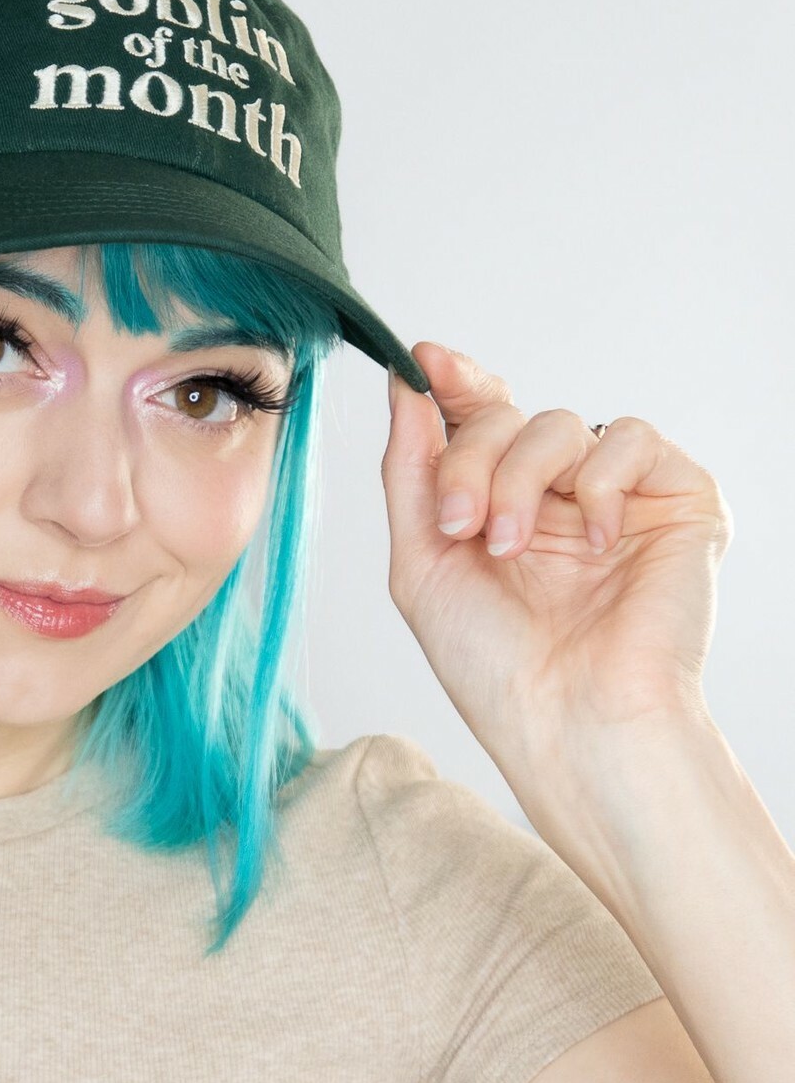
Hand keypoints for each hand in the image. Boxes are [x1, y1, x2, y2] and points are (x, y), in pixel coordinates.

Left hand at [380, 342, 732, 751]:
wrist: (569, 720)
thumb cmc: (495, 664)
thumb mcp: (422, 563)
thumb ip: (411, 470)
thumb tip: (404, 381)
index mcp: (497, 506)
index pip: (478, 418)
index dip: (452, 383)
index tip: (423, 362)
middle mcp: (556, 496)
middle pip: (506, 417)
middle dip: (470, 461)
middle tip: (460, 524)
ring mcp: (616, 497)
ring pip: (560, 425)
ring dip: (521, 479)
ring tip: (510, 548)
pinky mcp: (678, 500)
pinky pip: (632, 441)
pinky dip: (598, 484)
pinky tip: (592, 543)